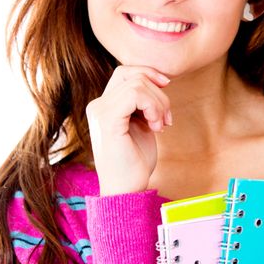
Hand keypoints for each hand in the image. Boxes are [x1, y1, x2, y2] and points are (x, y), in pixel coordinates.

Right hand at [85, 65, 171, 195]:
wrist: (126, 190)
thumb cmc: (134, 163)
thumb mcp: (141, 125)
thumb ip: (142, 104)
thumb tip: (159, 81)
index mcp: (103, 106)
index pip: (125, 73)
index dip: (148, 74)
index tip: (166, 87)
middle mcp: (97, 106)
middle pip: (133, 75)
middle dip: (158, 93)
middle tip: (166, 120)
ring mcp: (100, 111)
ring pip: (137, 84)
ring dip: (158, 103)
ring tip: (161, 125)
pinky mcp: (108, 120)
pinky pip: (134, 94)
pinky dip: (152, 106)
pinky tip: (155, 126)